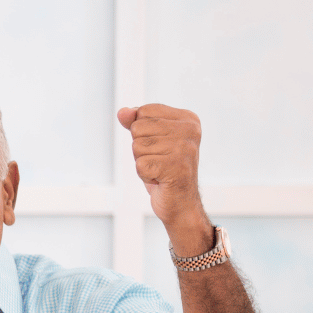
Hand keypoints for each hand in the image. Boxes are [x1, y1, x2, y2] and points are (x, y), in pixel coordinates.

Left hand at [116, 104, 206, 237]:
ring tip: (159, 169)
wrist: (180, 202)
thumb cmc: (163, 169)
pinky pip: (140, 165)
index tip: (158, 146)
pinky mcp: (176, 167)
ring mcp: (185, 148)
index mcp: (188, 118)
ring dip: (142, 162)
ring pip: (137, 147)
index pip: (144, 111)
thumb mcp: (150, 140)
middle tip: (157, 160)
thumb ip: (135, 122)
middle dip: (139, 148)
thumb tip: (122, 111)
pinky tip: (159, 179)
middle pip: (138, 128)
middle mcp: (190, 130)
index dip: (141, 132)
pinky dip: (143, 175)